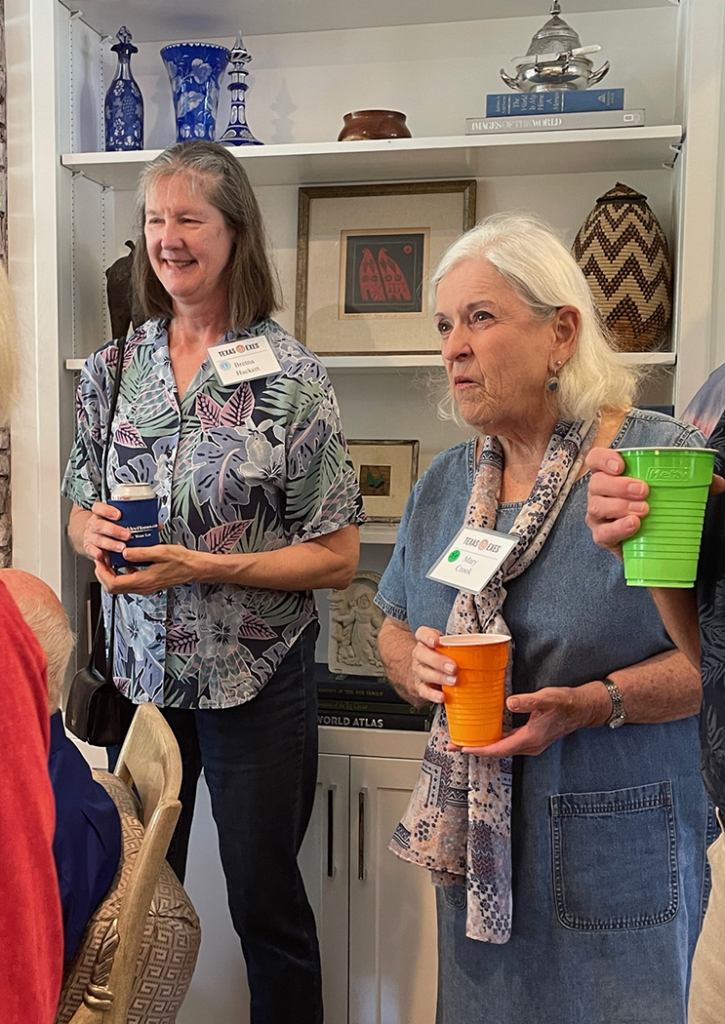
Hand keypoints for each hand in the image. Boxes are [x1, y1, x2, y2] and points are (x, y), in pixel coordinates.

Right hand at [82, 501, 129, 562]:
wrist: (93, 537)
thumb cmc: (108, 526)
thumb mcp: (114, 519)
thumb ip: (127, 519)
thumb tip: (151, 521)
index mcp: (99, 514)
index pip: (99, 508)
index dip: (107, 511)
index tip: (118, 515)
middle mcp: (93, 524)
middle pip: (100, 525)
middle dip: (114, 530)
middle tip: (127, 535)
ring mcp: (90, 536)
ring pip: (98, 539)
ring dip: (111, 544)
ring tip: (122, 547)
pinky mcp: (88, 547)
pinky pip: (90, 550)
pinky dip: (96, 553)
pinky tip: (102, 555)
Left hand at [94, 544, 197, 595]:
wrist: (193, 568)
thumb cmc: (181, 560)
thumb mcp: (160, 552)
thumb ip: (140, 553)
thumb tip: (124, 553)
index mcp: (143, 581)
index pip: (114, 583)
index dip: (102, 572)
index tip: (100, 558)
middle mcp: (142, 587)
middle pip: (112, 588)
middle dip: (102, 573)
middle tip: (101, 558)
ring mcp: (144, 587)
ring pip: (118, 586)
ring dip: (109, 573)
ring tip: (109, 558)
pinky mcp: (146, 584)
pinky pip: (127, 582)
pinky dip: (119, 572)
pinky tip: (122, 560)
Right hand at [404, 626, 457, 706]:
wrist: (425, 672)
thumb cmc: (442, 656)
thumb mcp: (449, 647)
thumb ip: (463, 645)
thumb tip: (490, 649)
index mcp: (426, 642)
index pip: (422, 634)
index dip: (428, 637)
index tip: (437, 641)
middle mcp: (420, 655)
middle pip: (422, 655)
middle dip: (439, 661)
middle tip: (453, 667)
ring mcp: (419, 671)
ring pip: (424, 673)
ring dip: (440, 678)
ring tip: (454, 681)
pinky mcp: (420, 686)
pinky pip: (424, 691)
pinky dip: (433, 695)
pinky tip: (442, 696)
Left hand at [453, 683, 609, 756]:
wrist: (582, 708)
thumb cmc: (565, 703)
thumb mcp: (546, 699)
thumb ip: (528, 701)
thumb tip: (509, 703)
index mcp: (530, 739)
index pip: (499, 749)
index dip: (480, 749)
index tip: (462, 748)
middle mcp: (529, 745)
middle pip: (497, 752)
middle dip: (475, 749)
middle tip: (454, 746)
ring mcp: (531, 743)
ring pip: (502, 748)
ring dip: (484, 746)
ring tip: (465, 741)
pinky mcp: (532, 737)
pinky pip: (508, 742)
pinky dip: (495, 740)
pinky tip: (487, 733)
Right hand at [586, 447, 724, 559]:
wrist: (651, 544)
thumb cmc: (655, 509)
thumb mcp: (671, 492)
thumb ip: (694, 484)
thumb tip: (719, 483)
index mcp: (611, 475)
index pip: (595, 459)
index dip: (603, 459)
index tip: (621, 465)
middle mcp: (599, 493)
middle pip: (597, 483)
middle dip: (619, 486)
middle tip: (644, 490)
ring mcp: (597, 516)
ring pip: (598, 507)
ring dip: (620, 506)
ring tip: (644, 510)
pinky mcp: (602, 537)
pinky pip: (604, 532)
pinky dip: (618, 528)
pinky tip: (633, 525)